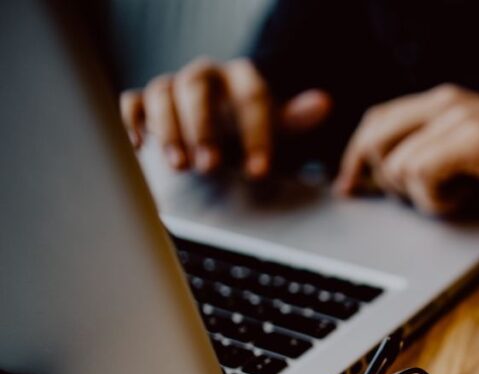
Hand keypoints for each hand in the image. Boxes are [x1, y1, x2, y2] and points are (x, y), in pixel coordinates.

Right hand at [120, 58, 331, 178]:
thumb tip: (323, 103)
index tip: (259, 170)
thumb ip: (296, 118)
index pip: (251, 96)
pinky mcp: (147, 102)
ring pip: (162, 92)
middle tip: (211, 166)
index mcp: (242, 78)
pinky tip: (142, 147)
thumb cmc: (250, 131)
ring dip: (168, 129)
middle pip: (196, 87)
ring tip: (180, 165)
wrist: (221, 133)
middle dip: (203, 127)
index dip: (256, 133)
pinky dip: (133, 121)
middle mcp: (205, 76)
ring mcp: (173, 86)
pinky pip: (132, 102)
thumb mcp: (278, 128)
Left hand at [336, 84, 478, 213]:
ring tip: (457, 195)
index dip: (354, 157)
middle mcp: (444, 102)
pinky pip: (421, 175)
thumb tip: (381, 178)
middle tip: (422, 197)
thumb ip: (429, 153)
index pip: (375, 122)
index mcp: (441, 102)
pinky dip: (436, 200)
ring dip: (421, 195)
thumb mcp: (467, 156)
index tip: (349, 188)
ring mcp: (458, 118)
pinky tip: (463, 198)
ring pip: (397, 165)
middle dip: (385, 180)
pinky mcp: (471, 140)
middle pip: (374, 140)